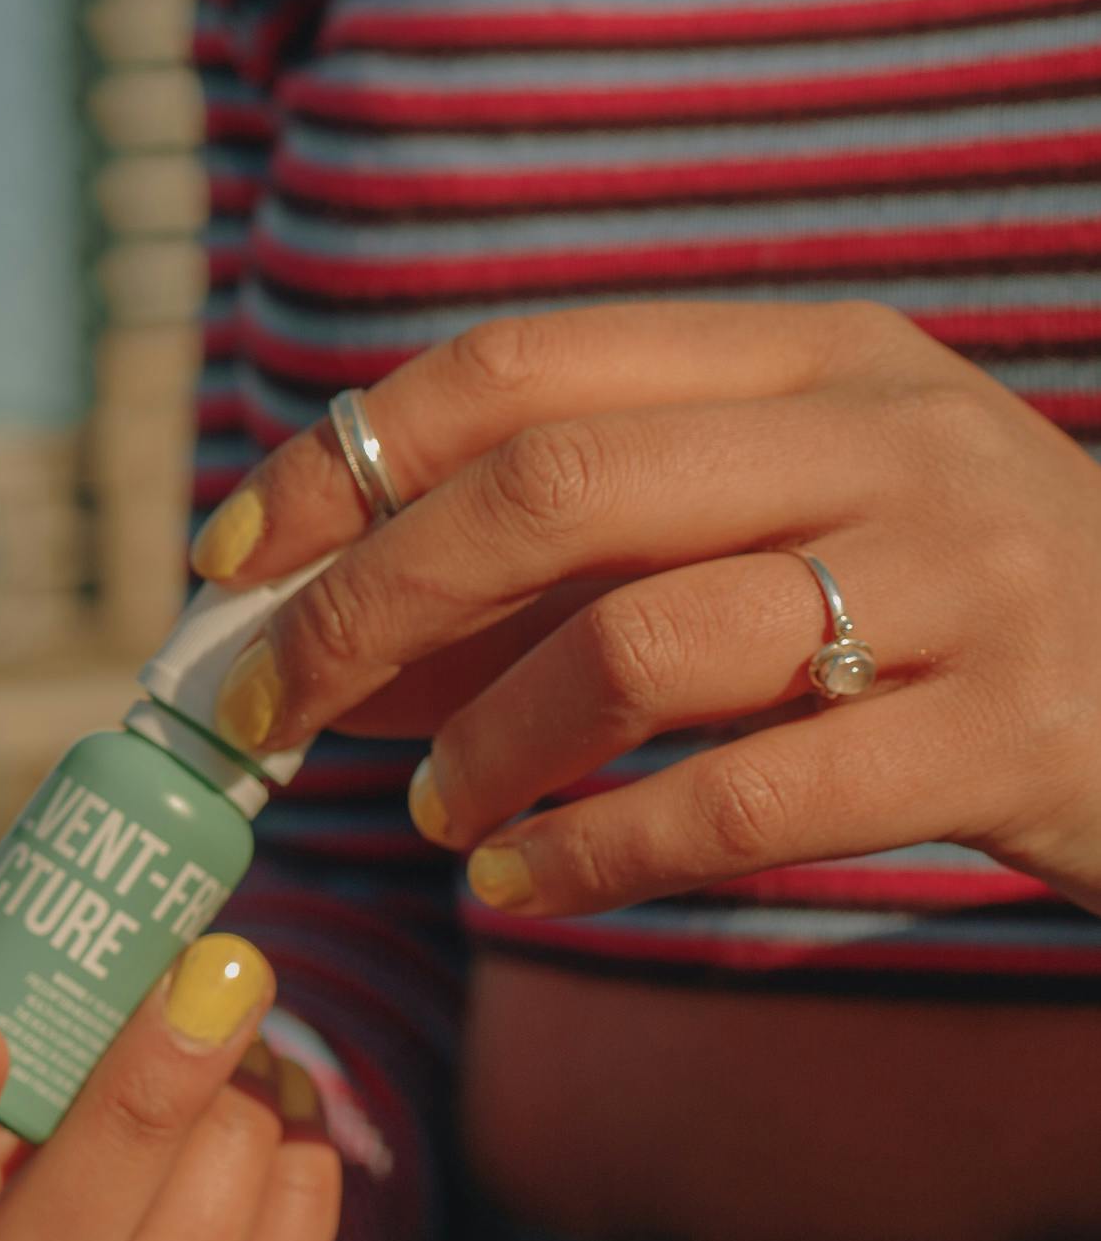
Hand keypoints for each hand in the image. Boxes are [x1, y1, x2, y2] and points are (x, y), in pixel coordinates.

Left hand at [189, 302, 1100, 919]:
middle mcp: (889, 435)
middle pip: (547, 491)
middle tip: (267, 713)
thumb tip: (319, 626)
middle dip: (365, 604)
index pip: (517, 369)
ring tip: (428, 817)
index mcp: (814, 354)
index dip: (342, 460)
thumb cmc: (967, 622)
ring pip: (639, 641)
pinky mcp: (1014, 739)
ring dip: (482, 741)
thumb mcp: (801, 523)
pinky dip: (595, 852)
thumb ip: (593, 549)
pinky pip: (746, 797)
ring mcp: (967, 581)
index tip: (226, 561)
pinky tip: (520, 886)